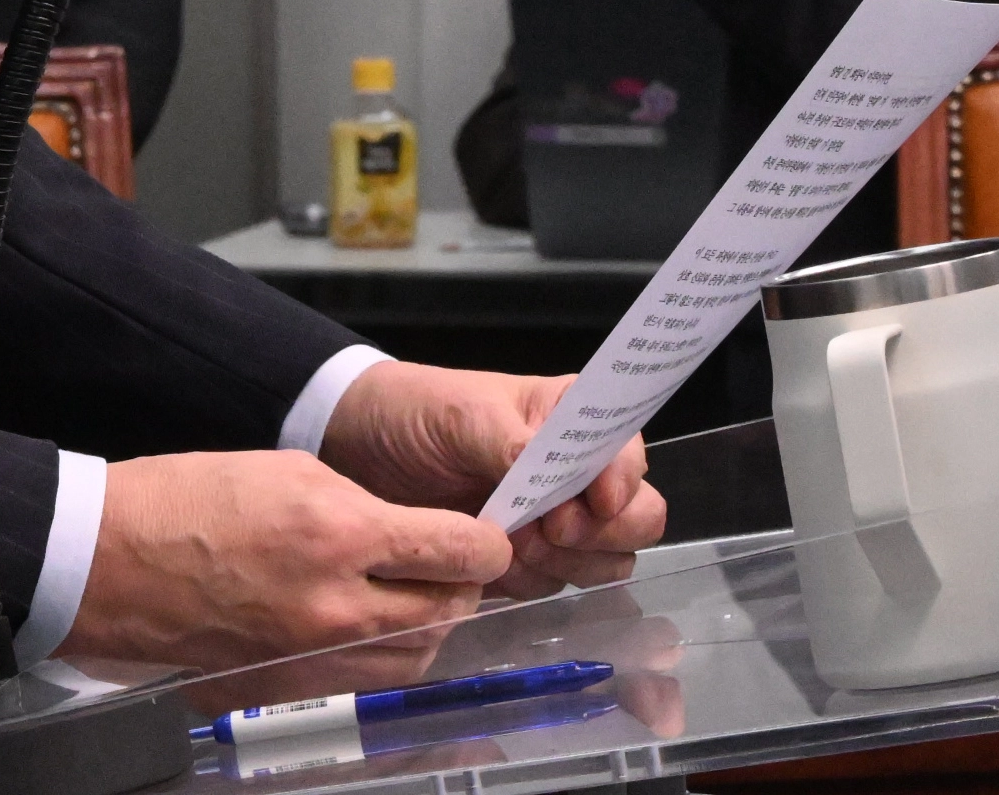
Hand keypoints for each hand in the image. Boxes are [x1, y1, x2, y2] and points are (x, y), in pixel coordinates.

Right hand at [63, 449, 506, 669]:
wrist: (108, 562)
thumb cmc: (185, 501)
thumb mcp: (292, 469)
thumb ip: (364, 506)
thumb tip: (410, 532)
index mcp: (341, 533)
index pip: (458, 550)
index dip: (487, 542)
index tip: (489, 536)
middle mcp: (335, 604)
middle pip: (448, 610)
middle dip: (464, 584)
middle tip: (457, 563)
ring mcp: (311, 654)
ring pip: (417, 656)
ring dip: (432, 624)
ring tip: (417, 593)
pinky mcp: (287, 684)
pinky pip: (366, 681)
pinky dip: (386, 655)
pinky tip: (372, 625)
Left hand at [323, 361, 666, 592]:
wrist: (360, 449)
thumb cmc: (416, 413)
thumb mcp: (463, 416)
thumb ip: (515, 446)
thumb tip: (554, 479)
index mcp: (574, 420)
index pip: (632, 458)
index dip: (618, 488)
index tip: (578, 506)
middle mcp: (578, 472)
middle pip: (638, 518)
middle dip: (599, 536)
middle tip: (544, 531)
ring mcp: (555, 519)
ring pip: (605, 562)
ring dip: (564, 564)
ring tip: (512, 544)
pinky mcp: (525, 559)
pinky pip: (555, 587)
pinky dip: (529, 583)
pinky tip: (494, 564)